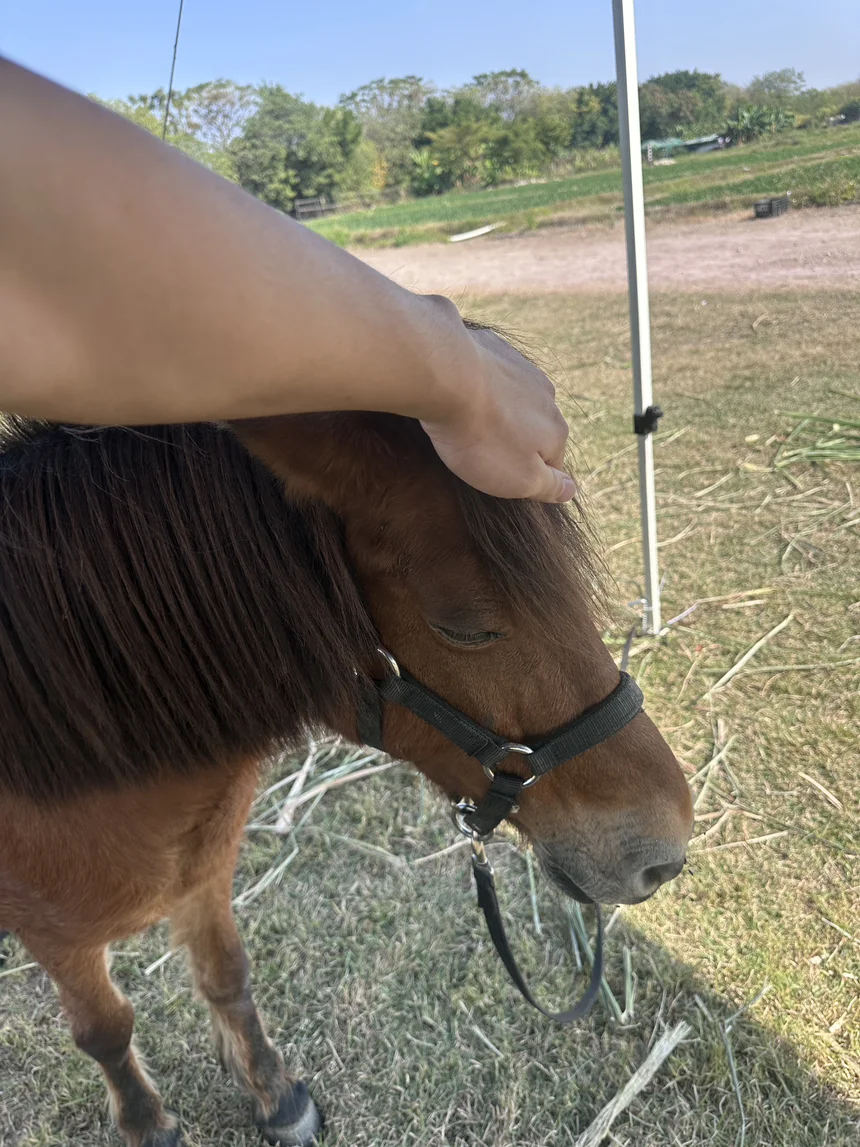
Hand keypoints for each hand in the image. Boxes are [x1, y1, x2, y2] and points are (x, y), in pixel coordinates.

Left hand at [420, 326, 575, 501]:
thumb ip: (549, 486)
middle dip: (514, 441)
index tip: (500, 479)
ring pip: (516, 399)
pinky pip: (493, 373)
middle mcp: (547, 396)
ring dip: (499, 412)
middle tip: (480, 452)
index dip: (528, 476)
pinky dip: (481, 385)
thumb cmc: (481, 436)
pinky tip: (460, 392)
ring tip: (468, 422)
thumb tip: (571, 490)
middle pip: (535, 428)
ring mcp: (522, 368)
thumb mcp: (518, 478)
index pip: (553, 464)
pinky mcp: (496, 347)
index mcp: (557, 431)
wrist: (445, 375)